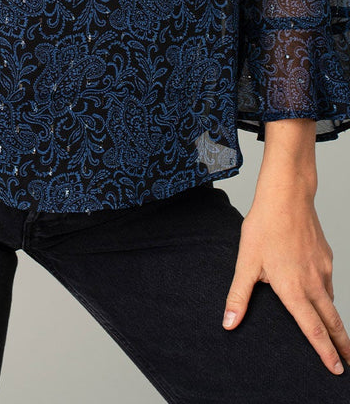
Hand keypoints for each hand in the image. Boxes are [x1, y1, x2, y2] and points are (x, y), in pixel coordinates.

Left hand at [222, 179, 349, 375]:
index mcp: (293, 289)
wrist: (287, 196)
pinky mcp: (327, 258)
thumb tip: (228, 323)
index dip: (325, 352)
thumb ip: (238, 296)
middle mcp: (313, 283)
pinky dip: (328, 296)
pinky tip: (320, 296)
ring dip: (335, 321)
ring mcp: (323, 270)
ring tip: (335, 335)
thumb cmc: (264, 226)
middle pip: (332, 322)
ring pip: (332, 302)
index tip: (336, 370)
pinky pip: (329, 283)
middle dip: (342, 345)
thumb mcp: (246, 262)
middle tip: (348, 365)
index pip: (313, 329)